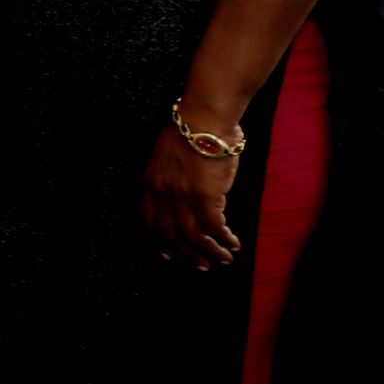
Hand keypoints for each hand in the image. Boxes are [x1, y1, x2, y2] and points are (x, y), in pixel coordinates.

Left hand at [142, 123, 242, 270]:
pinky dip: (224, 239)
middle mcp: (163, 194)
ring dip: (209, 251)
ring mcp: (183, 197)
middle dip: (186, 253)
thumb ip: (168, 178)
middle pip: (171, 234)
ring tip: (222, 260)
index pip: (150, 221)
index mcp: (151, 183)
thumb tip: (180, 195)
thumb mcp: (165, 156)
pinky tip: (233, 244)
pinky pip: (214, 227)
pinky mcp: (205, 197)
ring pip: (193, 236)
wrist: (203, 118)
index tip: (168, 253)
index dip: (160, 240)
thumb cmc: (189, 130)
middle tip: (200, 265)